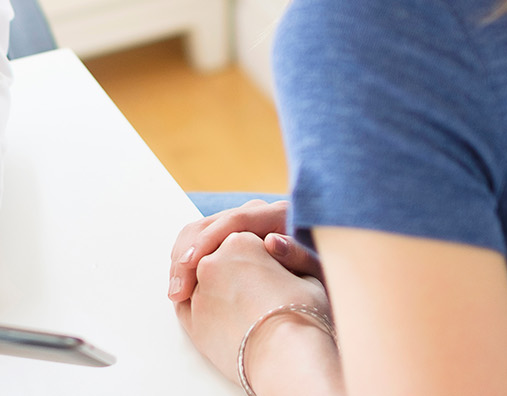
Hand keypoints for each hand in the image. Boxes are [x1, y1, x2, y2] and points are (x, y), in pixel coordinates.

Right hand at [170, 199, 322, 301]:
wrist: (330, 273)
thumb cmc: (327, 275)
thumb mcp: (321, 269)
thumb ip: (300, 255)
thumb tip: (272, 243)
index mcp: (279, 215)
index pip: (234, 221)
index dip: (208, 242)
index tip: (191, 266)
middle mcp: (257, 214)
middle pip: (209, 224)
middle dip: (187, 255)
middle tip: (178, 290)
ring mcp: (243, 224)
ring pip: (200, 232)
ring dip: (182, 260)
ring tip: (177, 292)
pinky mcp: (234, 238)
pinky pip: (203, 242)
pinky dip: (188, 261)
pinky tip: (183, 283)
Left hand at [176, 231, 333, 383]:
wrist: (287, 359)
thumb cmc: (303, 317)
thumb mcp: (307, 276)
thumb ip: (289, 254)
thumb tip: (273, 241)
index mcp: (240, 240)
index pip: (240, 241)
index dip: (253, 255)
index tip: (262, 268)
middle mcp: (212, 260)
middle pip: (217, 258)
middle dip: (228, 269)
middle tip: (248, 288)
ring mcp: (198, 291)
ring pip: (198, 280)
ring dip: (209, 286)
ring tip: (237, 305)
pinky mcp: (191, 320)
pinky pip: (186, 306)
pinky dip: (196, 306)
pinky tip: (217, 314)